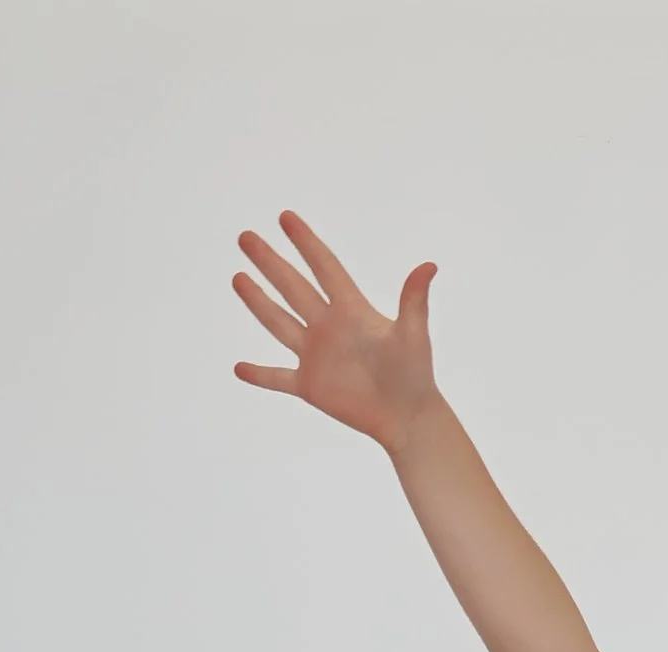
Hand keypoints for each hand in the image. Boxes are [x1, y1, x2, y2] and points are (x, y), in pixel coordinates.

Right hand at [231, 212, 439, 448]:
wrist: (408, 418)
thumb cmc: (415, 375)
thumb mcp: (414, 334)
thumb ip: (414, 300)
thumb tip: (429, 266)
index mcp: (351, 310)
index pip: (325, 267)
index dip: (306, 243)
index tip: (285, 217)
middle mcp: (328, 327)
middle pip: (293, 287)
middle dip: (269, 262)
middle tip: (246, 236)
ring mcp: (316, 356)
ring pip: (279, 324)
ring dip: (258, 302)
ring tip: (238, 278)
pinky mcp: (311, 386)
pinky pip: (278, 379)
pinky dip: (259, 375)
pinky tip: (239, 368)